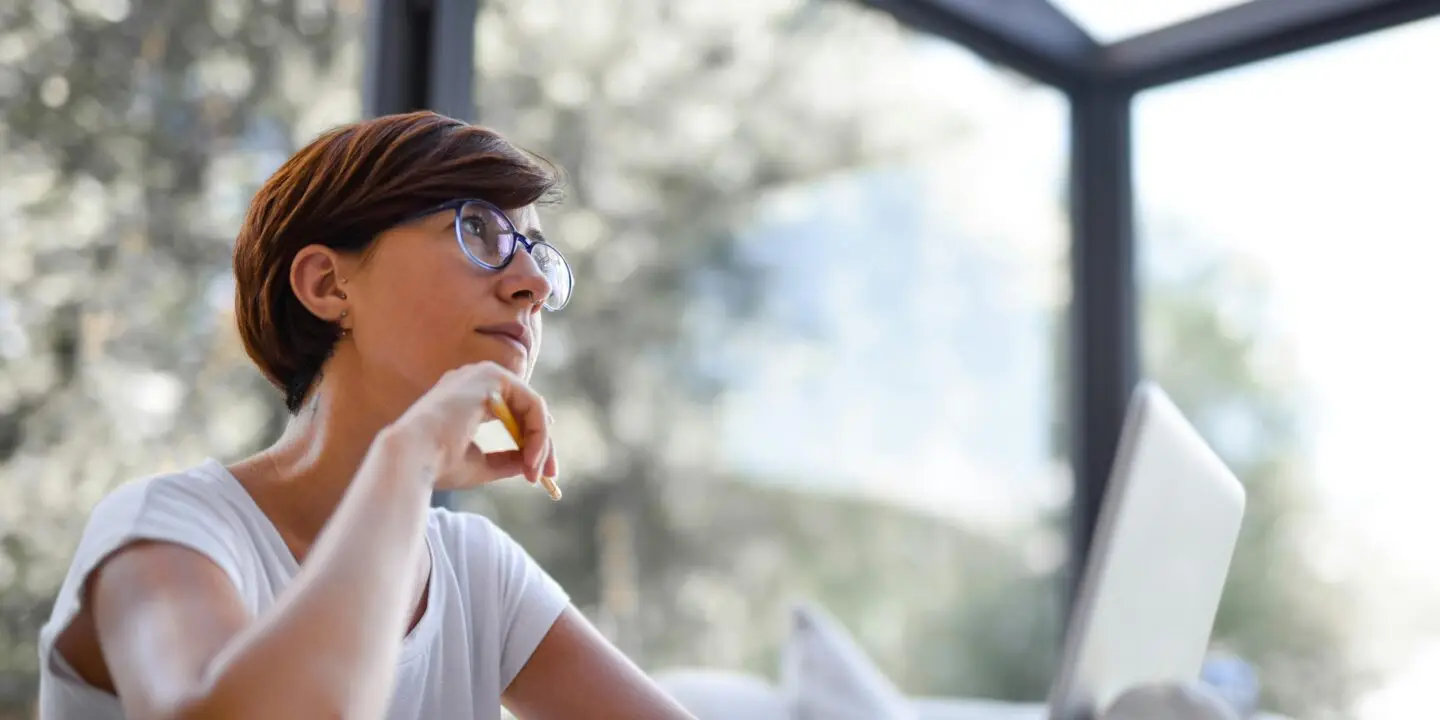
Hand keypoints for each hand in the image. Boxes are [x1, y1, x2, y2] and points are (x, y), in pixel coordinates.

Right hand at [381, 361, 557, 490]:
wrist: (412, 458)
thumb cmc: (436, 464)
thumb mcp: (480, 464)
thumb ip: (506, 460)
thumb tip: (531, 463)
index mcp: (466, 396)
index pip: (511, 412)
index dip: (531, 440)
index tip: (539, 470)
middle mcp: (475, 379)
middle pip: (525, 407)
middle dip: (541, 443)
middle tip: (548, 475)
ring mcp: (483, 374)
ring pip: (532, 406)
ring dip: (541, 442)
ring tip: (537, 472)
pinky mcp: (492, 377)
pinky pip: (532, 403)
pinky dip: (538, 433)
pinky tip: (533, 457)